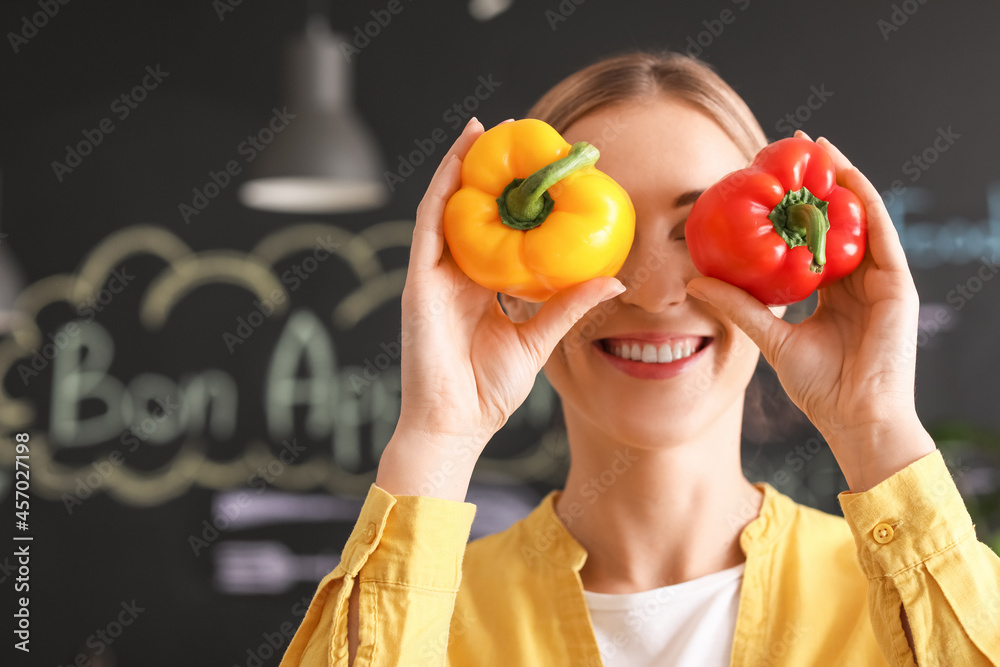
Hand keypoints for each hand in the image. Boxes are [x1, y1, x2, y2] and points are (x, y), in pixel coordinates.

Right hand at [377, 117, 624, 499]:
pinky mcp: (420, 281)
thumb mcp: (539, 339)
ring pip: (445, 206)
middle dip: (486, 169)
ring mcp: (434, 276)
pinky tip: (459, 159)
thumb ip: (568, 306)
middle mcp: (454, 275)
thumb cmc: (489, 389)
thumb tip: (612, 281)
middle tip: (513, 133)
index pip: (495, 230)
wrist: (455, 423)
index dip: (513, 198)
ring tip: (483, 129)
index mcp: (479, 288)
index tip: (539, 168)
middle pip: (469, 210)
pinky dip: (442, 189)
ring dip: (460, 165)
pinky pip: (429, 225)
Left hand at [686, 131, 934, 491]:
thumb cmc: (820, 386)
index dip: (795, 207)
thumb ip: (739, 306)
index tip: (768, 177)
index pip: (813, 238)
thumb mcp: (771, 336)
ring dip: (841, 179)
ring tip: (816, 148)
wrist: (856, 417)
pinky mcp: (898, 284)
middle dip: (818, 180)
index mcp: (833, 291)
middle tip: (792, 147)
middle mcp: (858, 279)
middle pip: (838, 219)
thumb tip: (696, 282)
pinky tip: (844, 176)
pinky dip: (863, 202)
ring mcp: (881, 279)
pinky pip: (880, 233)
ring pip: (861, 217)